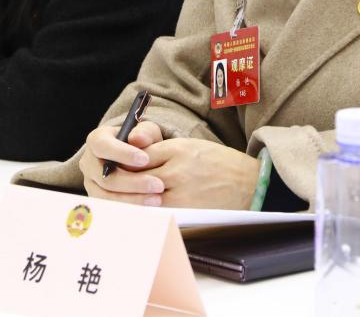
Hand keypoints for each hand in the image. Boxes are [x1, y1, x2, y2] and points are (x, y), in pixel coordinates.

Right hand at [79, 121, 164, 204]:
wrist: (135, 159)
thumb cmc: (140, 143)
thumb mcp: (145, 132)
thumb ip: (145, 132)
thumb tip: (138, 138)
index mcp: (96, 140)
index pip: (102, 146)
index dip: (122, 153)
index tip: (145, 159)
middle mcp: (89, 163)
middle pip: (105, 177)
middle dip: (133, 182)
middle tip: (158, 184)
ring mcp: (91, 183)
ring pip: (107, 196)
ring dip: (133, 199)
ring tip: (156, 199)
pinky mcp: (97, 199)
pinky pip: (110, 208)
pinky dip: (130, 208)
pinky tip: (148, 207)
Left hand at [80, 121, 260, 208]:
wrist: (251, 185)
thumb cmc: (221, 165)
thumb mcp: (193, 147)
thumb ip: (164, 150)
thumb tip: (136, 155)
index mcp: (179, 150)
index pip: (140, 154)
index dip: (125, 160)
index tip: (115, 164)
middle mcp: (176, 170)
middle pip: (136, 175)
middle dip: (121, 180)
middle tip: (108, 182)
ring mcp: (180, 192)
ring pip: (142, 196)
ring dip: (128, 198)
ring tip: (118, 200)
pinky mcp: (185, 210)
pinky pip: (156, 213)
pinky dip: (144, 212)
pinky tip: (136, 212)